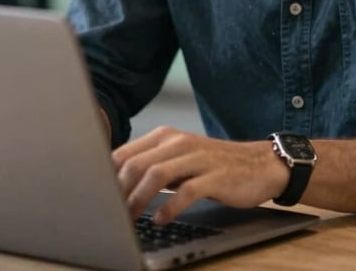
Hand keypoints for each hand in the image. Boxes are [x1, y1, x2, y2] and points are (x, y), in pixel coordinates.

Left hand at [112, 127, 289, 224]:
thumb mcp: (179, 160)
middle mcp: (178, 143)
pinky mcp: (215, 175)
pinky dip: (169, 206)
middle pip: (136, 164)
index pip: (125, 153)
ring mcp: (197, 158)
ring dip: (138, 199)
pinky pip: (187, 190)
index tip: (97, 199)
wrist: (258, 164)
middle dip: (118, 192)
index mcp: (165, 137)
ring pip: (157, 174)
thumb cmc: (213, 166)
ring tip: (130, 219)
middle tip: (110, 215)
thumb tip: (115, 185)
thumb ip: (152, 166)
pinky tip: (161, 218)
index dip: (106, 178)